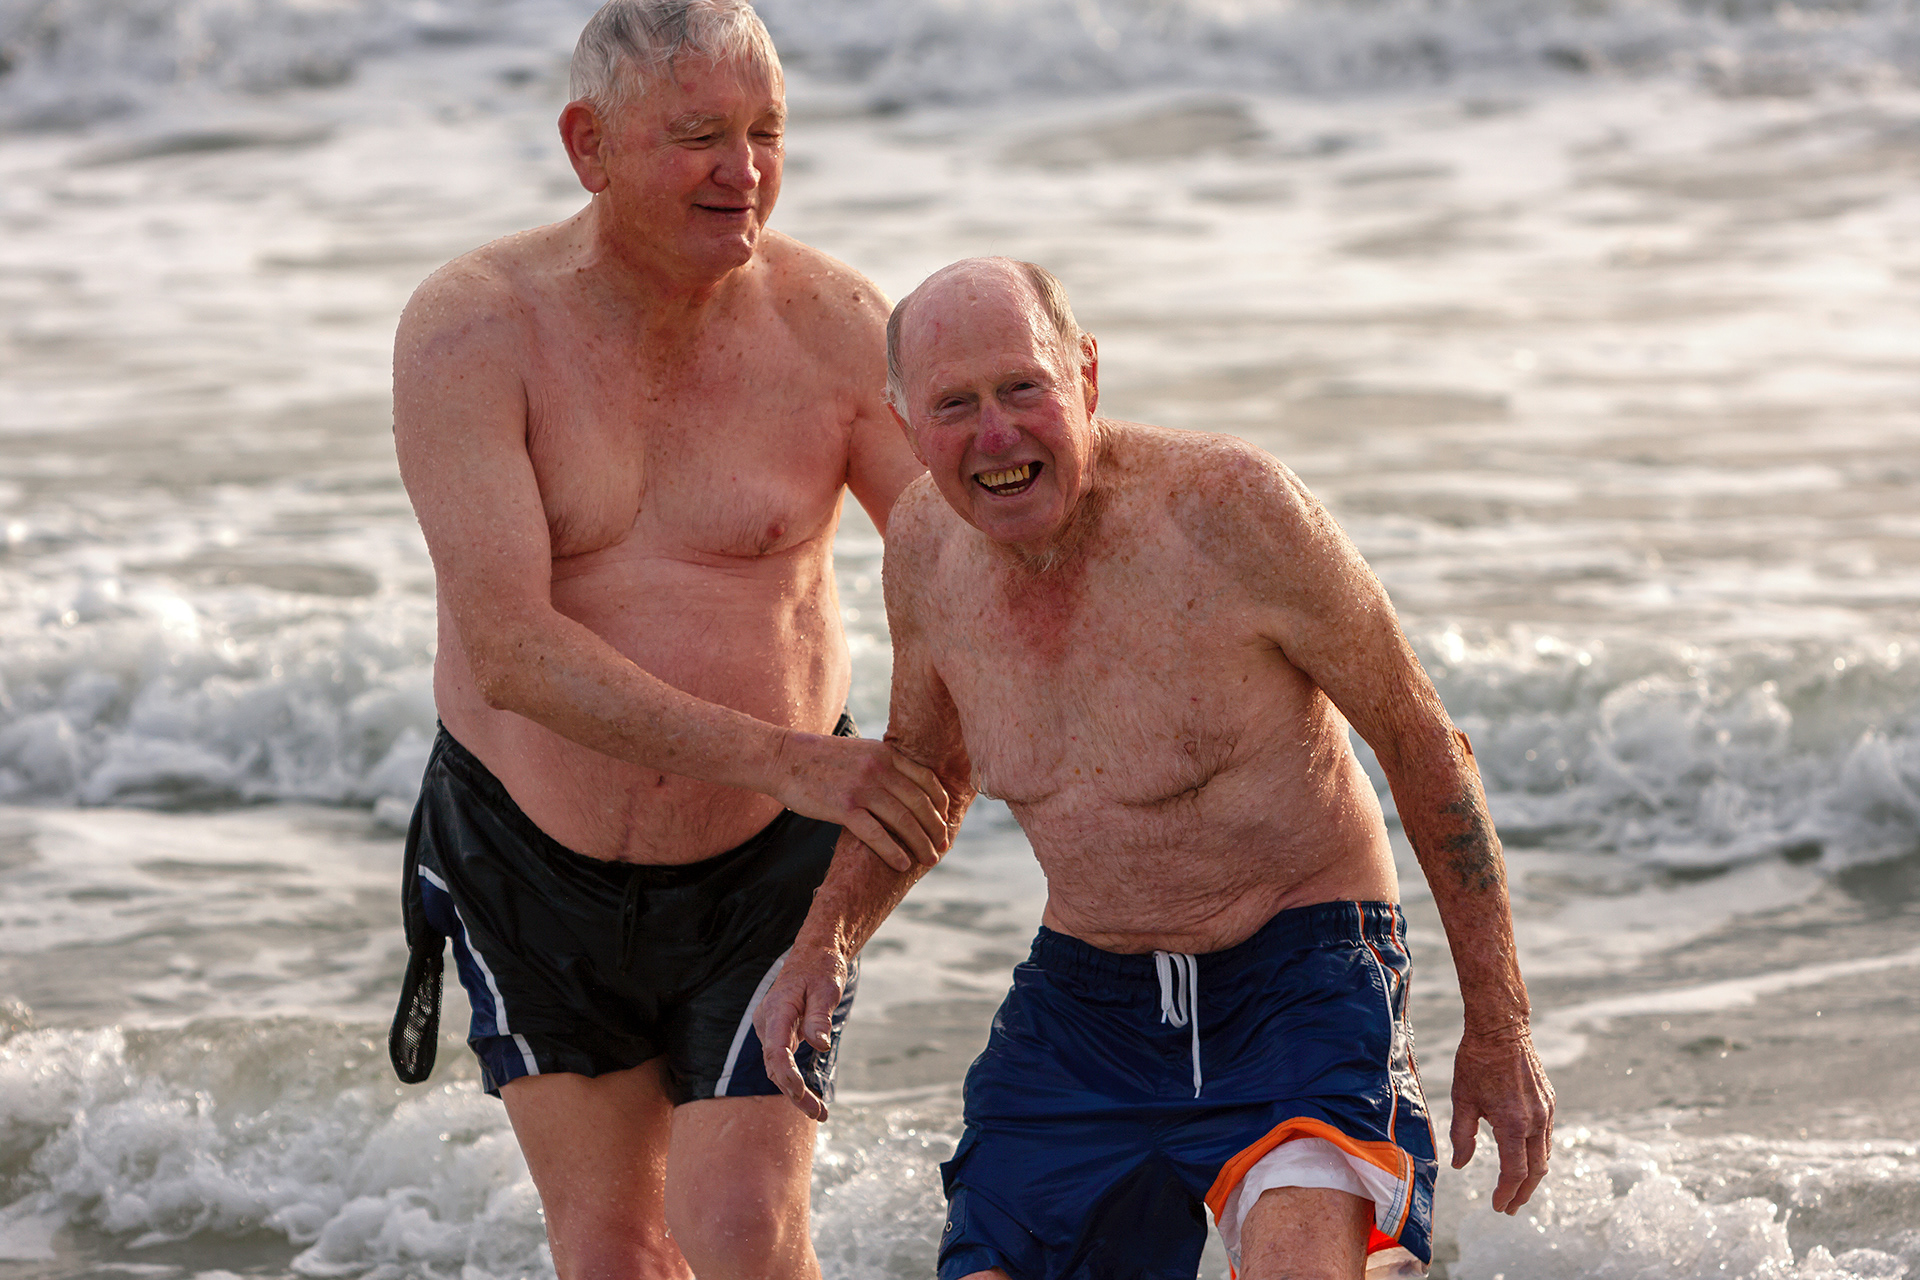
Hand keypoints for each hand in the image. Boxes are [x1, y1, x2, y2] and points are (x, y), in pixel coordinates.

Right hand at [755, 946, 847, 1121]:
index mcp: (777, 1009)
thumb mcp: (827, 989)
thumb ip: (820, 1017)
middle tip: (819, 1114)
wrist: (814, 955)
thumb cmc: (821, 969)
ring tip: (819, 1113)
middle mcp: (767, 1021)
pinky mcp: (777, 1033)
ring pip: (776, 1068)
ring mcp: (770, 1028)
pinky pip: (781, 1061)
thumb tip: (820, 1045)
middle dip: (794, 1093)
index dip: (787, 1074)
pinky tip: (808, 1096)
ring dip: (794, 1092)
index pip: (776, 1049)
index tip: (801, 1093)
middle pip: (775, 1065)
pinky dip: (793, 1080)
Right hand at [769, 732, 950, 870]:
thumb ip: (883, 764)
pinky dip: (893, 851)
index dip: (941, 803)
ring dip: (921, 843)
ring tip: (930, 860)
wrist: (781, 758)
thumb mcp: (859, 751)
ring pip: (903, 820)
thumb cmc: (818, 758)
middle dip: (936, 828)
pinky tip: (903, 863)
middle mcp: (879, 768)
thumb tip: (903, 786)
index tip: (945, 820)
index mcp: (885, 753)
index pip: (926, 780)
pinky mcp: (843, 807)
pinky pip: (877, 834)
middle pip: (920, 803)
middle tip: (944, 846)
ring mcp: (862, 788)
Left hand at [1450, 1023, 1554, 1213]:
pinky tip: (1525, 1158)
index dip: (1506, 1193)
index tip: (1497, 1206)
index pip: (1514, 1171)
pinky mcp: (1549, 1101)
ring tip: (1518, 1189)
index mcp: (1512, 1123)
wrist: (1502, 1029)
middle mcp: (1534, 1120)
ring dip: (1532, 1175)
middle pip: (1536, 1170)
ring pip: (1545, 1155)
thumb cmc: (1476, 1061)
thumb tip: (1459, 1165)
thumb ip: (1462, 1136)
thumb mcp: (1462, 1099)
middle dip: (1523, 1193)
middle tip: (1510, 1208)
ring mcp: (1546, 1111)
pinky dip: (1537, 1153)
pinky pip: (1546, 1136)